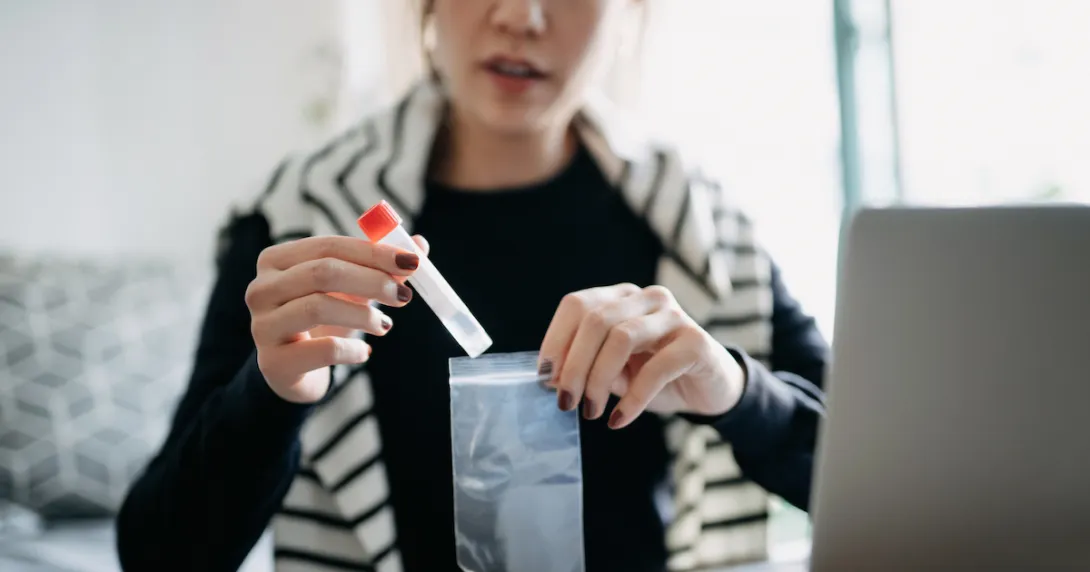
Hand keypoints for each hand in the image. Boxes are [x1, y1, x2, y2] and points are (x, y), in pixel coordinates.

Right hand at [245, 235, 428, 402]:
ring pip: (318, 307)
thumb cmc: (322, 322)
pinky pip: (323, 349)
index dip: (372, 252)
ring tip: (384, 325)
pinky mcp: (273, 362)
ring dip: (362, 315)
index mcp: (276, 261)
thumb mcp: (348, 291)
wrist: (294, 372)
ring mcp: (262, 326)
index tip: (411, 262)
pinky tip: (363, 353)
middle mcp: (261, 288)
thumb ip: (379, 267)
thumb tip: (420, 244)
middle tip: (403, 296)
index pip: (328, 246)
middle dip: (370, 280)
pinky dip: (352, 350)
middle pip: (322, 272)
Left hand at [539, 283, 746, 428]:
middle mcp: (647, 298)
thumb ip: (587, 367)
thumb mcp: (615, 373)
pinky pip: (656, 369)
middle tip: (566, 403)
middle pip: (596, 320)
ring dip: (598, 379)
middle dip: (573, 366)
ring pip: (621, 337)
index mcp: (622, 297)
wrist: (710, 391)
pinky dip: (633, 399)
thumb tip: (551, 377)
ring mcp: (674, 316)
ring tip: (591, 412)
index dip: (555, 339)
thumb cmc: (656, 378)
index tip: (544, 377)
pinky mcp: (696, 341)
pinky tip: (620, 419)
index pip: (577, 304)